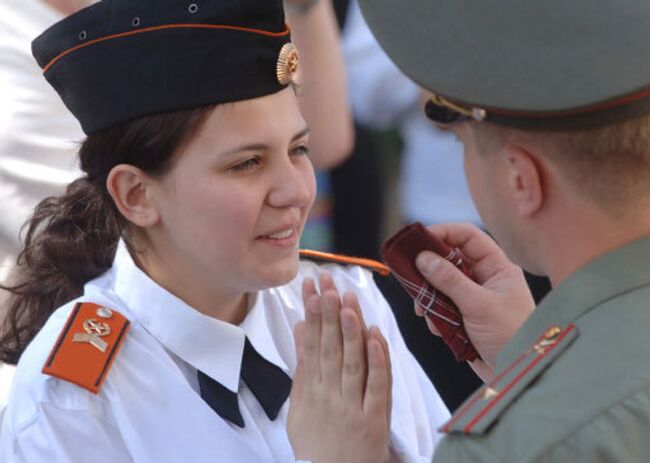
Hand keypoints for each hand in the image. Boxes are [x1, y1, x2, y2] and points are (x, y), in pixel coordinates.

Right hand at [288, 272, 391, 462]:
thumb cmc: (316, 445)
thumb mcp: (297, 409)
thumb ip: (300, 369)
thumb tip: (299, 330)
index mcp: (309, 391)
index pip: (310, 345)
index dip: (311, 315)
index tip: (311, 290)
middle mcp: (329, 396)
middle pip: (329, 347)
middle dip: (328, 313)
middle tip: (328, 284)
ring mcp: (352, 406)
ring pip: (351, 361)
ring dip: (350, 329)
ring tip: (347, 301)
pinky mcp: (374, 419)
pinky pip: (376, 385)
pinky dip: (376, 360)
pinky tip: (374, 336)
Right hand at [415, 223, 534, 372]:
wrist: (518, 375)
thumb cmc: (511, 336)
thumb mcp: (479, 305)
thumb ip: (449, 280)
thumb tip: (423, 258)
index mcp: (497, 267)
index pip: (467, 237)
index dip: (443, 233)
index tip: (418, 239)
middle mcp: (485, 278)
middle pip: (449, 259)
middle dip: (429, 269)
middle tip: (410, 275)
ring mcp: (474, 298)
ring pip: (440, 285)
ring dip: (429, 297)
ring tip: (424, 310)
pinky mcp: (464, 317)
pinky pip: (440, 307)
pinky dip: (434, 316)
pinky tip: (438, 328)